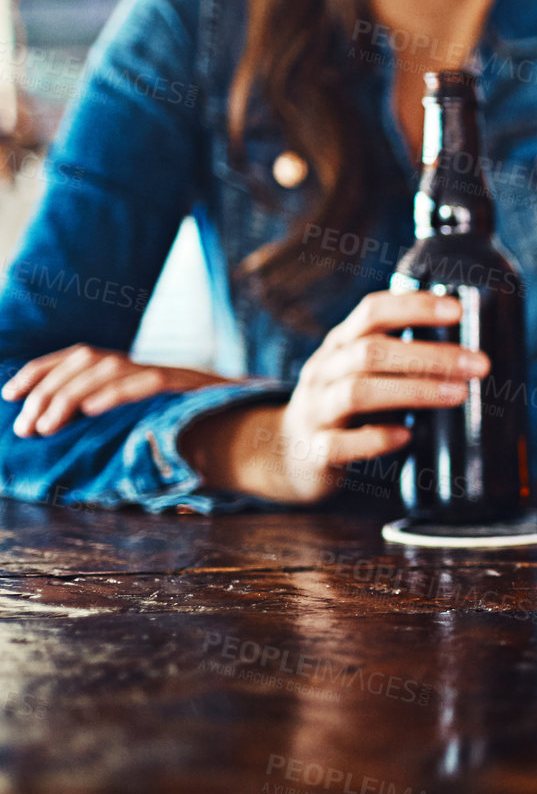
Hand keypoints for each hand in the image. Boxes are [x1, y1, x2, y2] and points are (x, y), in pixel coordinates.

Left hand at [2, 345, 235, 436]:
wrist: (255, 428)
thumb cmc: (198, 436)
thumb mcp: (146, 428)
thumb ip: (115, 426)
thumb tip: (65, 434)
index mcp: (132, 371)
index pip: (77, 357)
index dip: (39, 371)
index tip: (9, 394)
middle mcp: (147, 365)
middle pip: (86, 360)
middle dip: (47, 392)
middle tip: (26, 427)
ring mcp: (170, 373)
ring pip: (109, 368)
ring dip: (71, 396)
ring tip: (48, 426)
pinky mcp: (190, 386)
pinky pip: (147, 383)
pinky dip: (117, 393)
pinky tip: (91, 411)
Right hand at [180, 291, 486, 504]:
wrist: (288, 453)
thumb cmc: (342, 405)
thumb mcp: (362, 370)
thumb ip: (398, 355)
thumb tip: (465, 348)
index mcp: (340, 344)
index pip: (372, 312)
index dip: (414, 306)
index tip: (458, 310)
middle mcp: (324, 370)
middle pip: (372, 351)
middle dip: (431, 355)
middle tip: (479, 364)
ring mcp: (316, 410)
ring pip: (358, 392)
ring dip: (414, 391)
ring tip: (458, 394)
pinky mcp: (316, 451)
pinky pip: (341, 443)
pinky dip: (376, 439)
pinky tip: (406, 436)